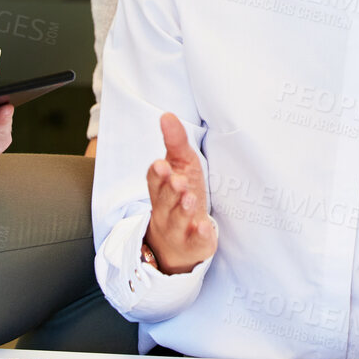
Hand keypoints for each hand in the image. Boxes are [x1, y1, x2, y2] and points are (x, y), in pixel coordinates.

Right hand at [144, 112, 215, 274]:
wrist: (176, 244)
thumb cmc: (179, 197)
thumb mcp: (180, 167)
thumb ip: (175, 143)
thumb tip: (167, 115)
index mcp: (161, 190)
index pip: (155, 181)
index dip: (157, 174)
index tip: (161, 164)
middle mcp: (165, 210)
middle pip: (164, 201)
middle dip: (170, 191)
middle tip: (177, 181)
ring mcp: (178, 229)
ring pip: (177, 221)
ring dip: (182, 209)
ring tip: (189, 198)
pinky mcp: (194, 244)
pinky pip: (195, 241)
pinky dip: (199, 234)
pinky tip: (203, 227)